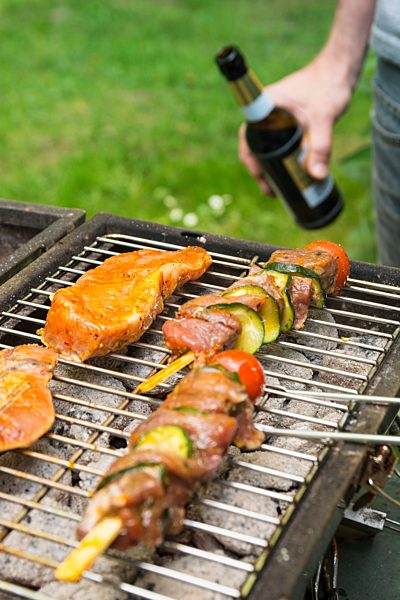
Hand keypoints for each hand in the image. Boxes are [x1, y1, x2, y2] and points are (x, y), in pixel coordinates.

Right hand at [238, 56, 353, 194]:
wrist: (340, 67)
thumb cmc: (329, 85)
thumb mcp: (324, 119)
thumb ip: (321, 147)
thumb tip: (318, 176)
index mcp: (265, 106)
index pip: (247, 138)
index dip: (249, 160)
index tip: (259, 177)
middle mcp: (265, 111)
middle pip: (253, 146)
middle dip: (259, 171)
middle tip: (270, 191)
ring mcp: (274, 115)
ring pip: (265, 146)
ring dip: (268, 166)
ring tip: (278, 188)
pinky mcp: (285, 119)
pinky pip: (276, 142)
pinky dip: (279, 158)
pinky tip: (288, 172)